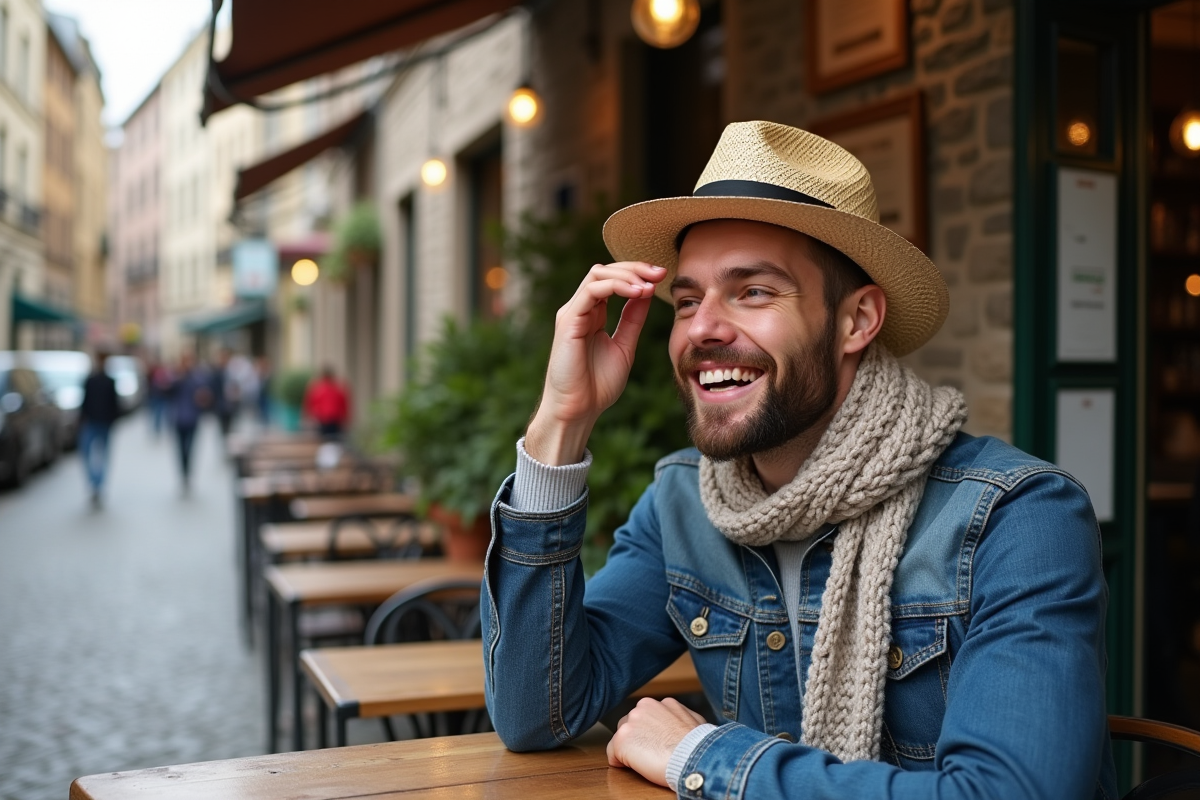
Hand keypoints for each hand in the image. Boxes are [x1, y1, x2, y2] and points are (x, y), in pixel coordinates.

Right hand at [525, 261, 665, 464]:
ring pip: (597, 275)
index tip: (662, 277)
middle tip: (659, 272)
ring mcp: (572, 313)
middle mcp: (581, 309)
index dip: (637, 274)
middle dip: (635, 267)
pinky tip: (637, 293)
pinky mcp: (568, 321)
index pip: (613, 281)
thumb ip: (633, 320)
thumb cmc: (597, 385)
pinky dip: (616, 287)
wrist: (578, 410)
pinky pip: (591, 291)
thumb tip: (647, 293)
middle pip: (605, 271)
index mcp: (593, 315)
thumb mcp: (625, 346)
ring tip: (649, 285)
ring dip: (627, 275)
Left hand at [606, 697, 706, 786]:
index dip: (647, 733)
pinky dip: (619, 762)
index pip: (642, 717)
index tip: (654, 743)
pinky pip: (612, 753)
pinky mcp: (621, 740)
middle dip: (636, 738)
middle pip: (629, 724)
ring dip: (628, 749)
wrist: (693, 756)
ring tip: (644, 761)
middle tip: (648, 753)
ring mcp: (630, 723)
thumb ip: (679, 716)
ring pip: (621, 738)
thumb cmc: (698, 744)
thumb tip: (681, 723)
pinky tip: (631, 767)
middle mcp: (641, 708)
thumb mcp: (692, 720)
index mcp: (657, 703)